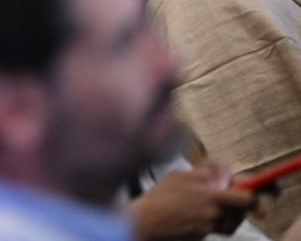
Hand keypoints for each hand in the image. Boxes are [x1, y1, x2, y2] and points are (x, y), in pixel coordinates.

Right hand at [128, 162, 256, 239]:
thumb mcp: (181, 175)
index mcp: (212, 196)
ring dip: (229, 212)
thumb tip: (222, 172)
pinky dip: (215, 220)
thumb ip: (205, 172)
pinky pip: (216, 227)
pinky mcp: (202, 235)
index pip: (246, 197)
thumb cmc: (160, 197)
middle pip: (241, 210)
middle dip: (241, 203)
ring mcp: (209, 226)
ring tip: (214, 203)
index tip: (260, 189)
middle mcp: (214, 213)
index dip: (255, 194)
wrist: (146, 222)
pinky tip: (201, 213)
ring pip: (231, 220)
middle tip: (237, 196)